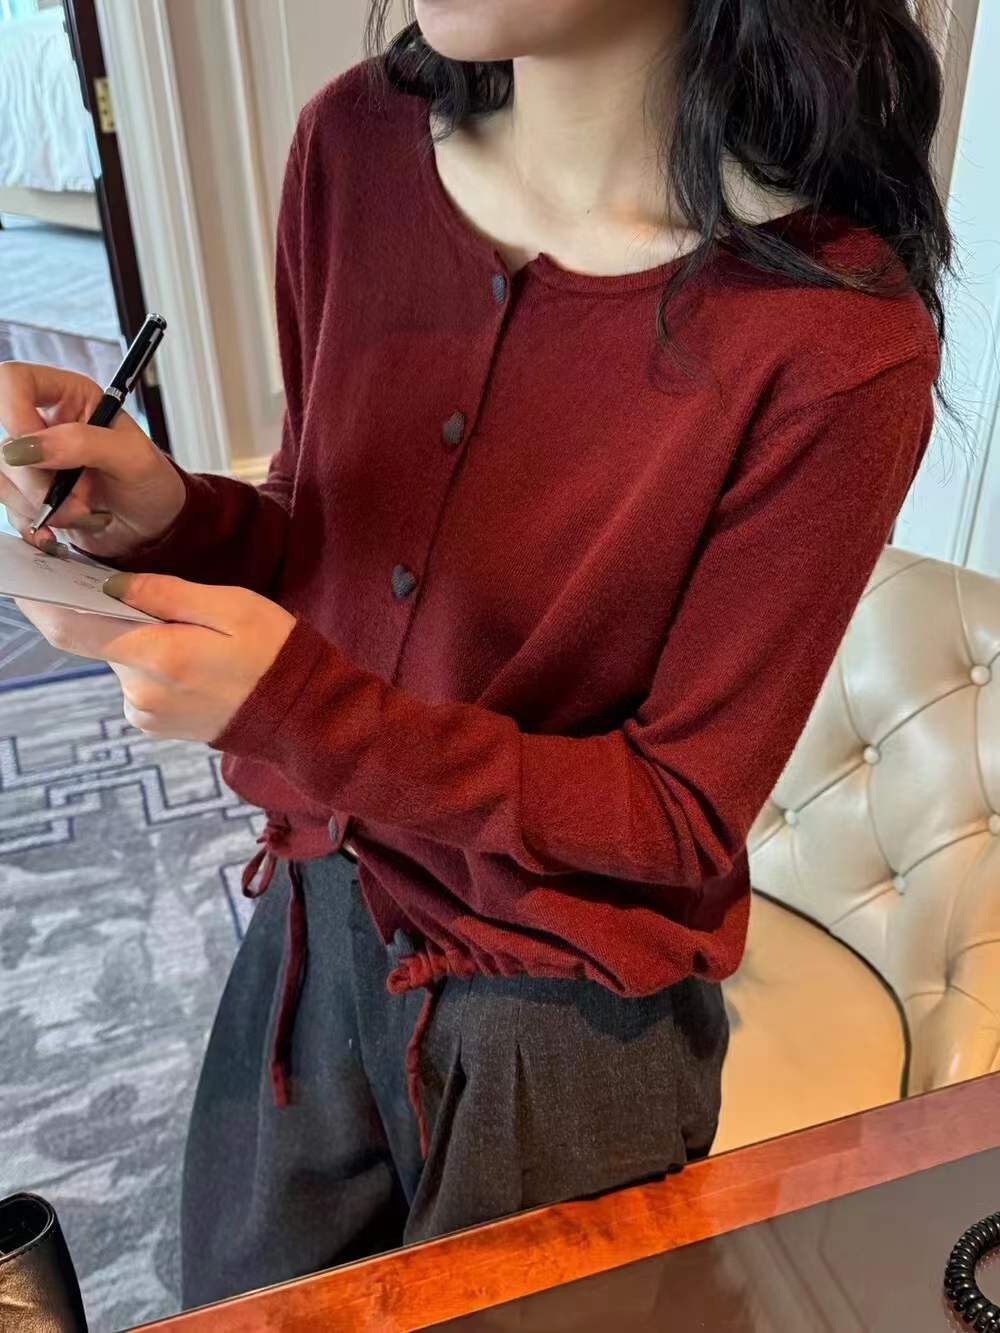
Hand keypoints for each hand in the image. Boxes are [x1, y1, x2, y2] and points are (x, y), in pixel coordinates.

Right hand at [0, 361, 185, 557]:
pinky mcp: (28, 495)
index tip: (39, 452)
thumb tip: (29, 447)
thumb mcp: (132, 458)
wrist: (152, 527)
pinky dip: (33, 524)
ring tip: (83, 512)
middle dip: (38, 481)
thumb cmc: (151, 484)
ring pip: (3, 477)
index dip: (14, 414)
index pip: (14, 382)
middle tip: (80, 499)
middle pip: (5, 441)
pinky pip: (8, 507)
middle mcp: (43, 424)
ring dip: (40, 505)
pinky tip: (60, 529)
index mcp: (69, 396)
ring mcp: (33, 461)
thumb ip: (84, 443)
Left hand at [15, 575, 295, 742]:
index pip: (74, 629)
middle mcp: (142, 692)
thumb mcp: (230, 606)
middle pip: (102, 640)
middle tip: (170, 604)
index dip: (40, 603)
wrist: (303, 715)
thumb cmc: (274, 653)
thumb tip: (112, 585)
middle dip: (121, 615)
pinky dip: (153, 664)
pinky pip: (137, 682)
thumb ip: (166, 593)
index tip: (24, 579)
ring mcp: (146, 714)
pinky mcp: (154, 724)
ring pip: (122, 660)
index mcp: (159, 657)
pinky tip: (195, 663)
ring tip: (196, 639)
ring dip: (142, 641)